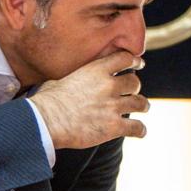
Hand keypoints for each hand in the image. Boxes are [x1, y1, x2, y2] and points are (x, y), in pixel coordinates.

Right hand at [30, 50, 148, 149]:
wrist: (46, 121)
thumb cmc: (48, 101)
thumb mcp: (61, 80)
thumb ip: (73, 80)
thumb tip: (65, 84)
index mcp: (96, 71)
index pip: (124, 59)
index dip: (135, 61)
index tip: (139, 64)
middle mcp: (109, 86)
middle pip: (135, 82)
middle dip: (135, 87)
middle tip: (133, 91)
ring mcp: (113, 106)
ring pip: (140, 103)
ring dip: (143, 105)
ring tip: (144, 107)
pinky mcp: (114, 127)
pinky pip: (136, 127)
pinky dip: (140, 130)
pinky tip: (140, 131)